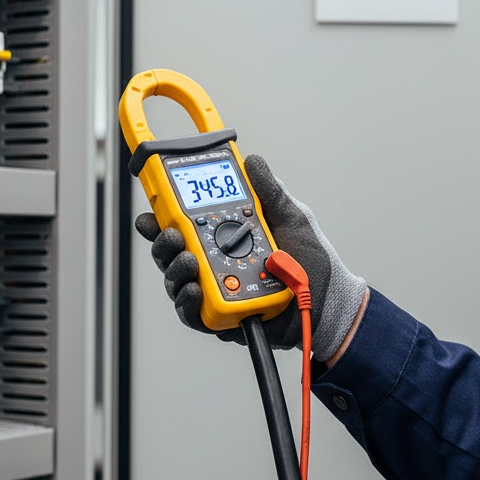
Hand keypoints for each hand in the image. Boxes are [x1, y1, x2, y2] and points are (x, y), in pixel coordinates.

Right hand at [135, 155, 365, 360]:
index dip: (161, 218)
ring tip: (189, 261)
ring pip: (177, 282)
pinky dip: (188, 302)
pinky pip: (193, 313)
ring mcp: (215, 291)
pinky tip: (195, 290)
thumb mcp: (291, 217)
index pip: (183, 225)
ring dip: (175, 269)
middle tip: (172, 235)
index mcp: (224, 236)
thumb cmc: (310, 261)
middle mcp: (213, 263)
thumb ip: (269, 192)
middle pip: (171, 253)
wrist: (328, 301)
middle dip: (163, 243)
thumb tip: (252, 161)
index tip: (152, 212)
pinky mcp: (221, 319)